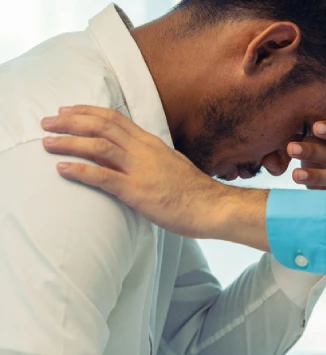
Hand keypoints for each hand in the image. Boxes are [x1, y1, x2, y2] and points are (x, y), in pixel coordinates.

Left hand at [41, 106, 267, 249]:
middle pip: (101, 126)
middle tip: (48, 122)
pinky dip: (79, 170)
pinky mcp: (137, 191)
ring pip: (97, 146)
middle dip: (70, 122)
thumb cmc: (197, 193)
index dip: (88, 112)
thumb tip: (138, 162)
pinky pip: (102, 177)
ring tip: (47, 142)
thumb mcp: (174, 167)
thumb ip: (153, 160)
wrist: (215, 208)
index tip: (69, 111)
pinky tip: (62, 168)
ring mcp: (140, 170)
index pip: (115, 119)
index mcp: (152, 144)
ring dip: (68, 142)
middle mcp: (144, 151)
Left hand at [287, 121, 325, 188]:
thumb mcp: (315, 150)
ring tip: (295, 175)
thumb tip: (281, 148)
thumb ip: (304, 143)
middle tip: (291, 148)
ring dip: (316, 175)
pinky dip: (324, 193)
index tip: (315, 128)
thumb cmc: (321, 164)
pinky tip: (309, 192)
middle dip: (314, 151)